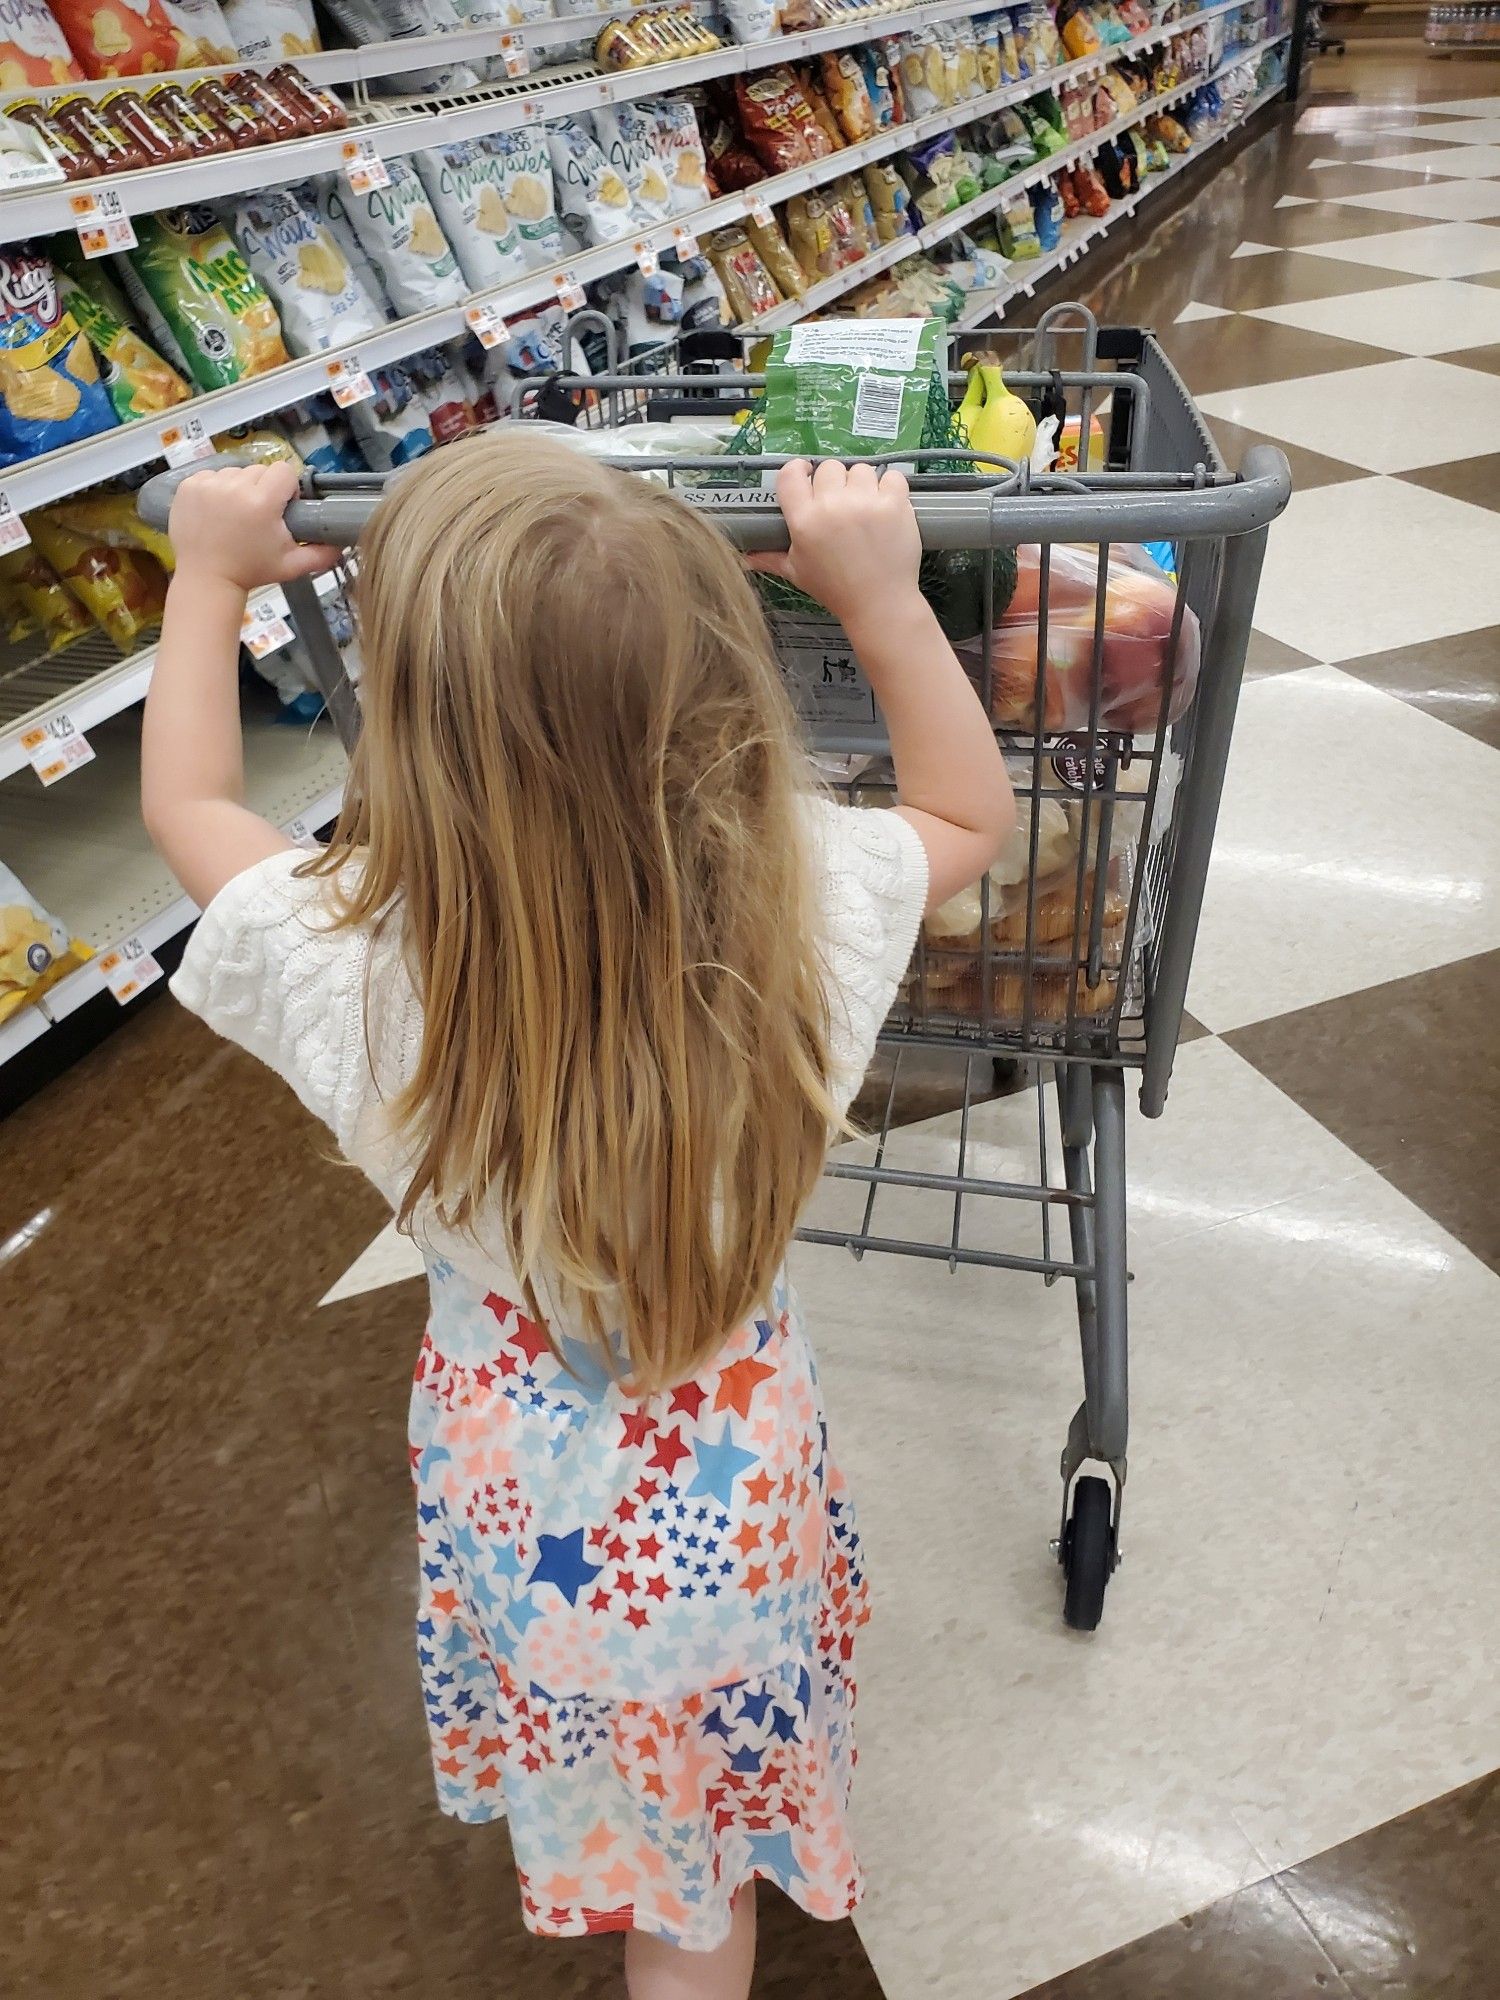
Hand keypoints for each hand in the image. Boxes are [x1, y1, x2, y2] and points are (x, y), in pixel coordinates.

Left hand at [168, 460, 340, 594]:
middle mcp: (235, 487)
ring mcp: (208, 485)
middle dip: (263, 489)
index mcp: (262, 502)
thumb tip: (344, 544)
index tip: (281, 507)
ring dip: (239, 488)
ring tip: (235, 515)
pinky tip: (216, 511)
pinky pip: (211, 476)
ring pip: (235, 472)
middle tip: (258, 517)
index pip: (284, 471)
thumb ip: (321, 554)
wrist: (207, 579)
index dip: (287, 488)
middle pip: (259, 470)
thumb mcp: (291, 566)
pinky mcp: (189, 486)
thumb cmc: (252, 572)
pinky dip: (216, 489)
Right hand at [747, 458, 921, 630]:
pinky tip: (886, 505)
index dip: (798, 470)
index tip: (807, 476)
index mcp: (804, 520)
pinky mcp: (894, 504)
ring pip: (860, 469)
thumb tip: (743, 558)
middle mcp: (832, 505)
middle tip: (840, 504)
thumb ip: (770, 558)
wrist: (879, 604)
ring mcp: (866, 502)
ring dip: (862, 484)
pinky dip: (891, 487)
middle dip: (834, 483)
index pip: (791, 474)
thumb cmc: (835, 589)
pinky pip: (893, 476)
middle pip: (829, 468)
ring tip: (865, 506)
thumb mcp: (797, 573)